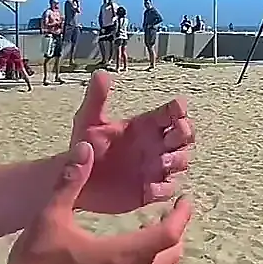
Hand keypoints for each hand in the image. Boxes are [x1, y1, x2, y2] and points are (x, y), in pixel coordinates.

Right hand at [0, 141, 190, 263]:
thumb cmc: (35, 263)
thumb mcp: (50, 216)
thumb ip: (70, 181)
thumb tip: (86, 148)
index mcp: (121, 256)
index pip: (168, 235)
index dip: (181, 216)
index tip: (185, 202)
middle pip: (169, 259)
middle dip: (174, 237)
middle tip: (168, 218)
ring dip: (154, 257)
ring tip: (142, 238)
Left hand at [68, 72, 193, 214]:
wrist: (76, 178)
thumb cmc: (84, 146)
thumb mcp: (88, 120)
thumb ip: (97, 98)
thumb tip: (101, 73)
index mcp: (145, 125)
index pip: (172, 113)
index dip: (179, 109)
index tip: (177, 108)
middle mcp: (155, 145)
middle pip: (185, 136)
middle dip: (185, 133)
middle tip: (176, 134)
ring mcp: (155, 168)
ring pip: (181, 161)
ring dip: (177, 160)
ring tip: (162, 162)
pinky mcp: (150, 190)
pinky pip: (166, 189)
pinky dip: (163, 188)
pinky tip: (149, 188)